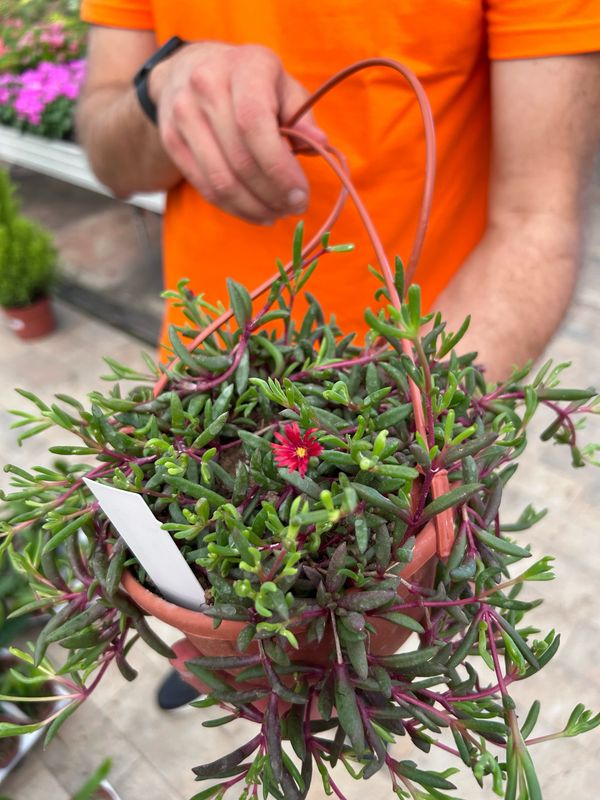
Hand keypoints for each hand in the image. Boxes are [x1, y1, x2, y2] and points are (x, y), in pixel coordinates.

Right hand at [149, 42, 326, 223]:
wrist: (190, 69)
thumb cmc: (251, 81)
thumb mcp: (283, 85)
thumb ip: (302, 116)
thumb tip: (320, 144)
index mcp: (244, 67)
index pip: (255, 125)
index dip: (279, 168)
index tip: (301, 194)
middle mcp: (206, 86)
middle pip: (240, 160)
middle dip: (272, 194)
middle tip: (294, 208)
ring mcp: (183, 114)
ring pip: (221, 181)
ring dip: (254, 208)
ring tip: (277, 214)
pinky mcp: (172, 141)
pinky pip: (206, 187)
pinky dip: (235, 208)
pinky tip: (256, 213)